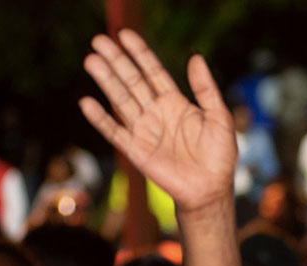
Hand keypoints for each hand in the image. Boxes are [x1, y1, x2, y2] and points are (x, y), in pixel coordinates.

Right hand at [79, 29, 236, 212]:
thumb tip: (196, 57)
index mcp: (175, 102)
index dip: (140, 53)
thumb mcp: (219, 117)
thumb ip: (206, 89)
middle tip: (98, 41)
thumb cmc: (219, 155)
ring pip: (121, 100)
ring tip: (91, 61)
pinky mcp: (136, 151)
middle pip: (132, 81)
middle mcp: (156, 113)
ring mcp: (144, 130)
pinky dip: (101, 119)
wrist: (211, 189)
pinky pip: (115, 132)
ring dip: (106, 81)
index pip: (153, 72)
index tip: (124, 35)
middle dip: (117, 61)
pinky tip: (87, 102)